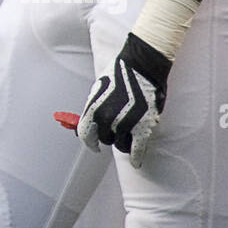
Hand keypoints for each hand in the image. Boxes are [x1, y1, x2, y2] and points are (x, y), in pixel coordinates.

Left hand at [76, 32, 171, 167]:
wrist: (141, 65)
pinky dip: (136, 158)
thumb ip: (93, 107)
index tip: (94, 146)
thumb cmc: (119, 73)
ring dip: (123, 142)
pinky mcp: (142, 128)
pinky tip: (136, 162)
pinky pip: (137, 150)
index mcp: (93, 109)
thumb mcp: (98, 89)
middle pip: (105, 139)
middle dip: (109, 135)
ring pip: (120, 145)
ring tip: (128, 136)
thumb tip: (84, 122)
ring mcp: (125, 125)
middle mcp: (106, 119)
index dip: (90, 142)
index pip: (85, 134)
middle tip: (117, 130)